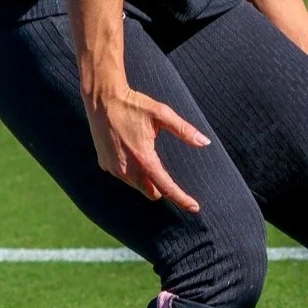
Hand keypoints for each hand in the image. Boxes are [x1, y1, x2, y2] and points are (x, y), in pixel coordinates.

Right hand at [82, 84, 210, 211]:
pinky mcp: (104, 165)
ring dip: (146, 179)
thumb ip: (184, 130)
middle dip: (162, 188)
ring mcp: (113, 169)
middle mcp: (127, 169)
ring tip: (146, 154)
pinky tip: (131, 152)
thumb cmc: (134, 105)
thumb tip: (205, 142)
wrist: (101, 99)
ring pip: (137, 186)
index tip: (194, 208)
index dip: (182, 199)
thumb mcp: (162, 114)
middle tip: (168, 171)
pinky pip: (124, 177)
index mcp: (144, 159)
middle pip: (152, 192)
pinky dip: (132, 172)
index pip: (166, 187)